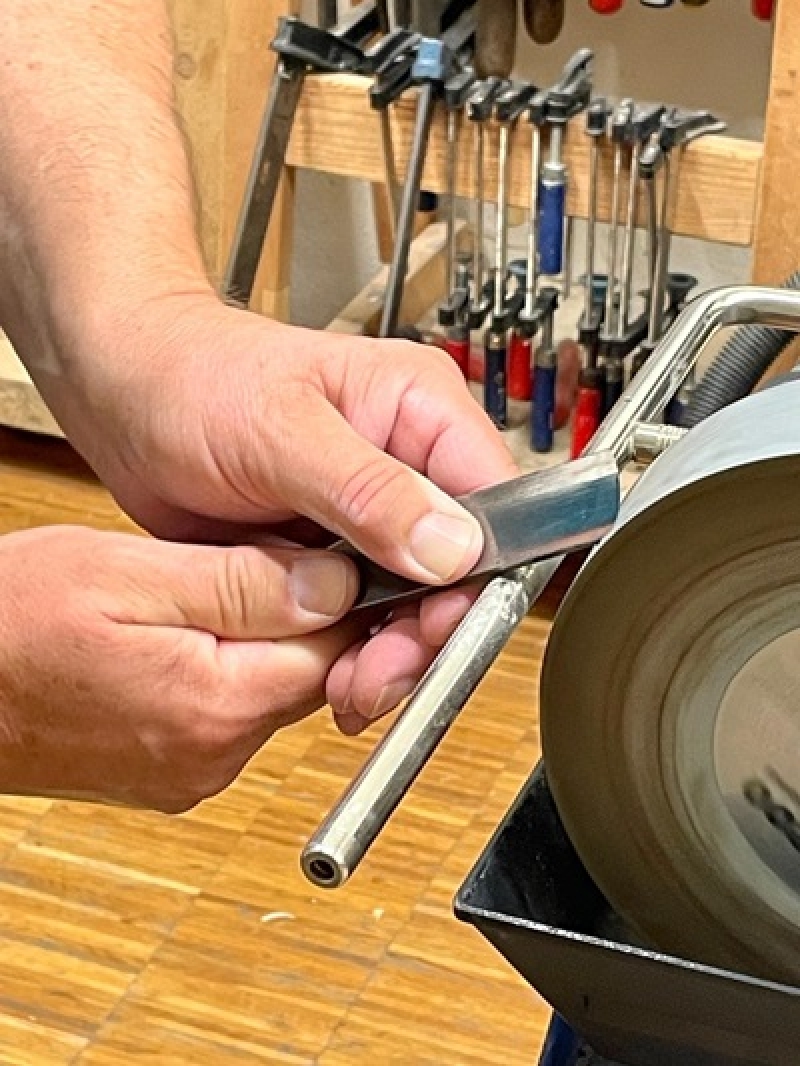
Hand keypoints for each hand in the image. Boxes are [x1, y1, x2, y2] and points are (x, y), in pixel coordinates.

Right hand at [0, 524, 364, 810]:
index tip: (322, 549)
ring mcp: (193, 770)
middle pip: (308, 670)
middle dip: (294, 611)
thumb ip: (242, 583)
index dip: (341, 591)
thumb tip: (339, 585)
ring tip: (195, 592)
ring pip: (270, 686)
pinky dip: (221, 666)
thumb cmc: (11, 625)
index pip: (338, 648)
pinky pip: (230, 709)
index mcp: (215, 703)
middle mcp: (215, 753)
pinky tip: (179, 633)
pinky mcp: (172, 771)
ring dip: (254, 636)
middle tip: (243, 559)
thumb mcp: (127, 573)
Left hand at [54, 293, 517, 733]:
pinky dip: (355, 652)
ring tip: (348, 685)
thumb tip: (451, 547)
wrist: (131, 395)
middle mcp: (409, 464)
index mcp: (420, 411)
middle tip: (378, 674)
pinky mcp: (338, 551)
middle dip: (427, 630)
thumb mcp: (279, 430)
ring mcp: (375, 513)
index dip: (480, 575)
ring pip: (419, 602)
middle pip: (463, 569)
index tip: (436, 627)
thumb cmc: (194, 378)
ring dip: (391, 652)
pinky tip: (332, 674)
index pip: (495, 503)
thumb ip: (366, 488)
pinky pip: (368, 613)